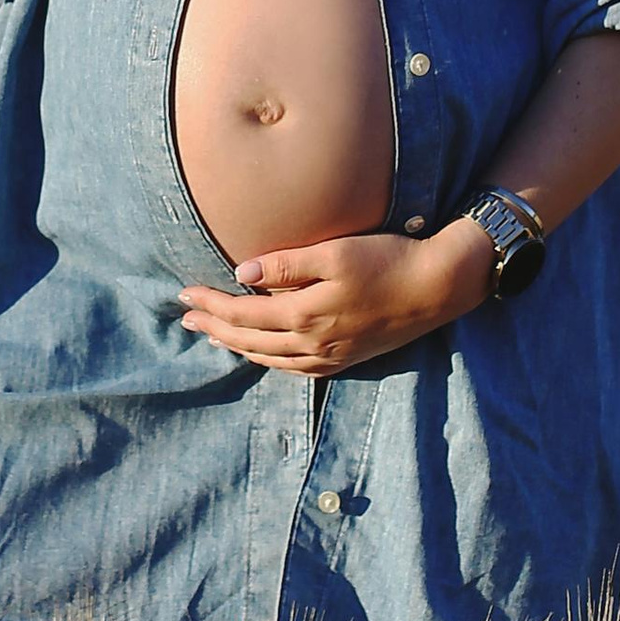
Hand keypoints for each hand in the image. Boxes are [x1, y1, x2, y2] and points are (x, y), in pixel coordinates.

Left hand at [177, 220, 494, 373]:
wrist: (436, 288)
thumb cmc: (387, 260)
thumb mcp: (335, 253)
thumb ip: (286, 265)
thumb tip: (242, 273)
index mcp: (306, 316)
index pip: (242, 314)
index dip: (210, 304)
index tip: (183, 294)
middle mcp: (313, 345)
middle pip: (249, 340)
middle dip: (214, 327)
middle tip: (185, 317)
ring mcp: (330, 357)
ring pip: (269, 358)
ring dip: (236, 346)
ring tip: (212, 335)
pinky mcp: (345, 359)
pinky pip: (293, 367)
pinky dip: (267, 359)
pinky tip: (260, 352)